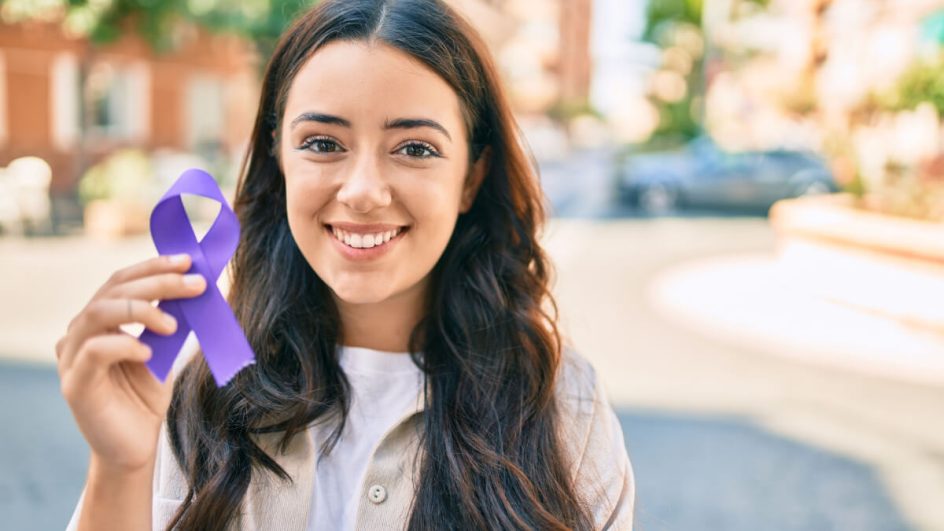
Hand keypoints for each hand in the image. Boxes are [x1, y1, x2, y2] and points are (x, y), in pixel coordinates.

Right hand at [56, 253, 206, 471]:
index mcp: (99, 321)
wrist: (135, 446)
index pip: (121, 281)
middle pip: (113, 292)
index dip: (153, 266)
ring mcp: (72, 357)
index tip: (187, 261)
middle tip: (195, 284)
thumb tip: (195, 286)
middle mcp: (80, 333)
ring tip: (173, 324)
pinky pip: (95, 351)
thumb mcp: (164, 351)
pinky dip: (124, 344)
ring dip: (142, 310)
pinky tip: (148, 352)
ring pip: (98, 313)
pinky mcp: (74, 384)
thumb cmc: (146, 397)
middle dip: (158, 283)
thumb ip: (169, 320)